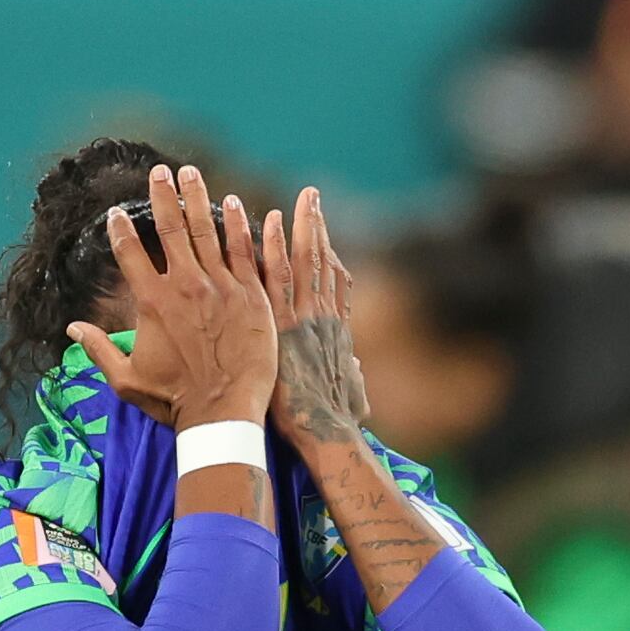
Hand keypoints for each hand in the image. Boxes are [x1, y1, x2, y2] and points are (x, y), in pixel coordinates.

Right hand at [65, 164, 278, 430]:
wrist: (224, 413)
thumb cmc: (175, 401)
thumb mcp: (127, 381)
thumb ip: (99, 350)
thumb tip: (72, 329)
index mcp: (152, 303)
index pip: (131, 253)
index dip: (121, 230)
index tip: (116, 212)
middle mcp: (184, 286)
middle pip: (170, 229)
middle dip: (162, 196)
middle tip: (160, 172)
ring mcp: (220, 287)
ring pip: (206, 231)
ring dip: (197, 198)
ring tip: (190, 172)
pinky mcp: (250, 294)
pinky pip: (243, 250)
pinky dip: (237, 224)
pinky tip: (233, 203)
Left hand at [252, 185, 372, 466]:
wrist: (326, 432)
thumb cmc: (333, 422)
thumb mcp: (351, 394)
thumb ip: (351, 374)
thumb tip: (356, 367)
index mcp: (337, 331)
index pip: (335, 283)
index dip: (329, 254)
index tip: (322, 233)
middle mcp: (324, 316)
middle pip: (323, 261)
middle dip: (317, 227)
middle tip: (312, 197)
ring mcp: (305, 317)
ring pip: (305, 261)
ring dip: (303, 225)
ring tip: (301, 198)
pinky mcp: (283, 324)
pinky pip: (278, 277)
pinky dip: (277, 247)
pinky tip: (273, 221)